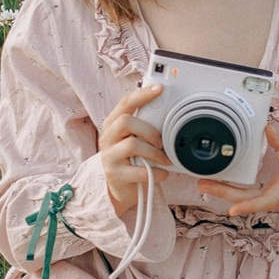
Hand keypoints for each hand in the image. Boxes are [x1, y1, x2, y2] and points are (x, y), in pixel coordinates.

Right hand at [98, 85, 166, 218]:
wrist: (123, 189)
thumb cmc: (134, 160)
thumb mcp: (138, 140)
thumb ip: (146, 126)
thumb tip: (171, 112)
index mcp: (113, 124)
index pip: (125, 103)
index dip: (143, 94)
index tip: (160, 89)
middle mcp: (107, 138)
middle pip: (126, 121)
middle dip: (149, 130)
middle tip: (160, 142)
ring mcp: (108, 157)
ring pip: (132, 145)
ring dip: (155, 153)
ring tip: (164, 160)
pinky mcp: (115, 175)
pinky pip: (139, 171)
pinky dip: (156, 173)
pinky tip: (162, 173)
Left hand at [205, 122, 278, 216]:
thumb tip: (267, 130)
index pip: (265, 201)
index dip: (248, 206)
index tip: (232, 209)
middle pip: (249, 201)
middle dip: (224, 193)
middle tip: (203, 184)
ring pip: (250, 202)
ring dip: (229, 194)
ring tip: (208, 184)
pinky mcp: (277, 197)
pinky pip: (255, 199)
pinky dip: (239, 194)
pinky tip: (227, 187)